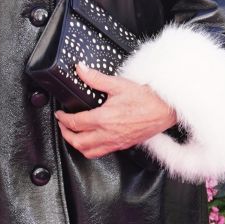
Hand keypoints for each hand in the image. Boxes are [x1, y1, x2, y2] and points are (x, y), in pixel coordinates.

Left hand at [55, 68, 178, 159]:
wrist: (165, 110)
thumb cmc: (146, 99)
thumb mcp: (118, 84)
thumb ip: (96, 78)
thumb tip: (81, 70)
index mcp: (104, 119)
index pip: (75, 123)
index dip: (63, 119)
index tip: (60, 115)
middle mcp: (108, 134)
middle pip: (78, 142)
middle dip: (66, 134)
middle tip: (62, 126)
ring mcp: (116, 142)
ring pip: (89, 152)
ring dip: (77, 145)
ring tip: (73, 136)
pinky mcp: (123, 145)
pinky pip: (102, 153)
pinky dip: (92, 150)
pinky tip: (92, 142)